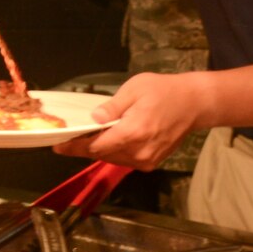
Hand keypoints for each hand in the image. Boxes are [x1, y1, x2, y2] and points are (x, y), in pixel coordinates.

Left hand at [54, 71, 209, 169]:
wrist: (194, 104)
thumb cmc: (164, 91)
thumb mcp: (135, 89)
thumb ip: (112, 107)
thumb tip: (93, 120)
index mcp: (134, 132)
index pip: (96, 146)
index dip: (75, 146)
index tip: (58, 145)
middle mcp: (140, 151)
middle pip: (102, 154)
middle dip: (83, 147)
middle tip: (65, 140)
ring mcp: (147, 160)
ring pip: (112, 159)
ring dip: (97, 150)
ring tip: (82, 139)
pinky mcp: (151, 162)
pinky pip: (124, 159)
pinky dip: (112, 151)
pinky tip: (105, 141)